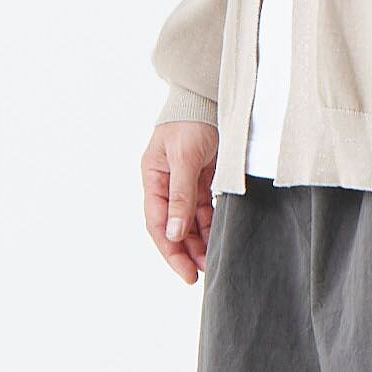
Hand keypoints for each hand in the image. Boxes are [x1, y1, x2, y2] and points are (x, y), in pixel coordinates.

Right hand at [143, 121, 218, 282]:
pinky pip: (206, 210)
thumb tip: (175, 233)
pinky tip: (219, 240)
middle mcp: (167, 183)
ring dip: (199, 242)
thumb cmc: (191, 121)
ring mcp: (186, 182)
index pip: (158, 223)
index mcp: (153, 178)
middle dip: (185, 252)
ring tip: (212, 263)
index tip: (185, 272)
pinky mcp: (204, 179)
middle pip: (174, 227)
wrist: (210, 96)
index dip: (170, 250)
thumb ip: (180, 195)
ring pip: (191, 221)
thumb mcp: (184, 158)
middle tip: (201, 275)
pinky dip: (211, 226)